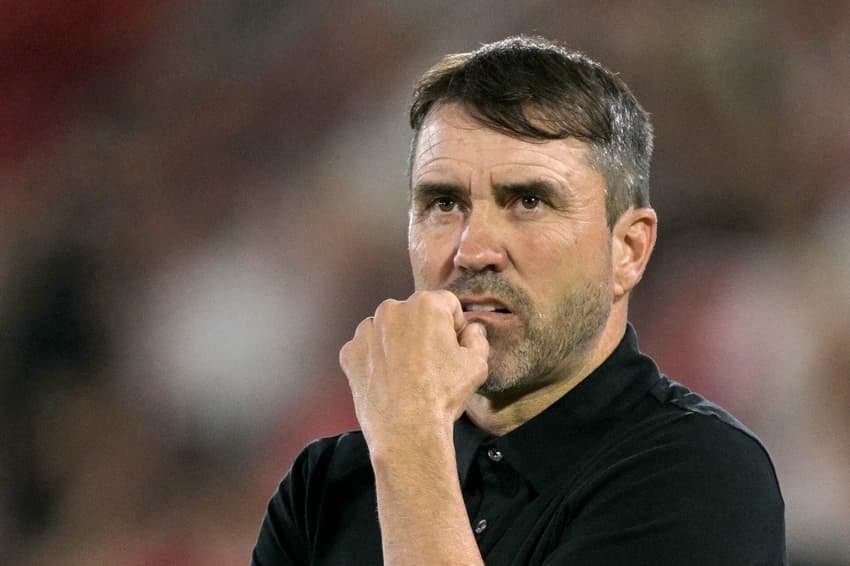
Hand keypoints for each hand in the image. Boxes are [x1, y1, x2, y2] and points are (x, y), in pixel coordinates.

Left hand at [339, 290, 488, 449]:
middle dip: (423, 333)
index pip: (447, 304)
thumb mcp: (476, 364)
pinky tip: (388, 381)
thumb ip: (477, 338)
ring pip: (387, 330)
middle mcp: (392, 310)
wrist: (406, 429)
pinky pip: (366, 349)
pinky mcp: (350, 352)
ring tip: (408, 375)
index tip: (453, 348)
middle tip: (431, 364)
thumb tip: (472, 329)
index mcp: (425, 305)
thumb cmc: (442, 395)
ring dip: (397, 344)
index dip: (454, 326)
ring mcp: (366, 331)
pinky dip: (376, 361)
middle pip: (414, 315)